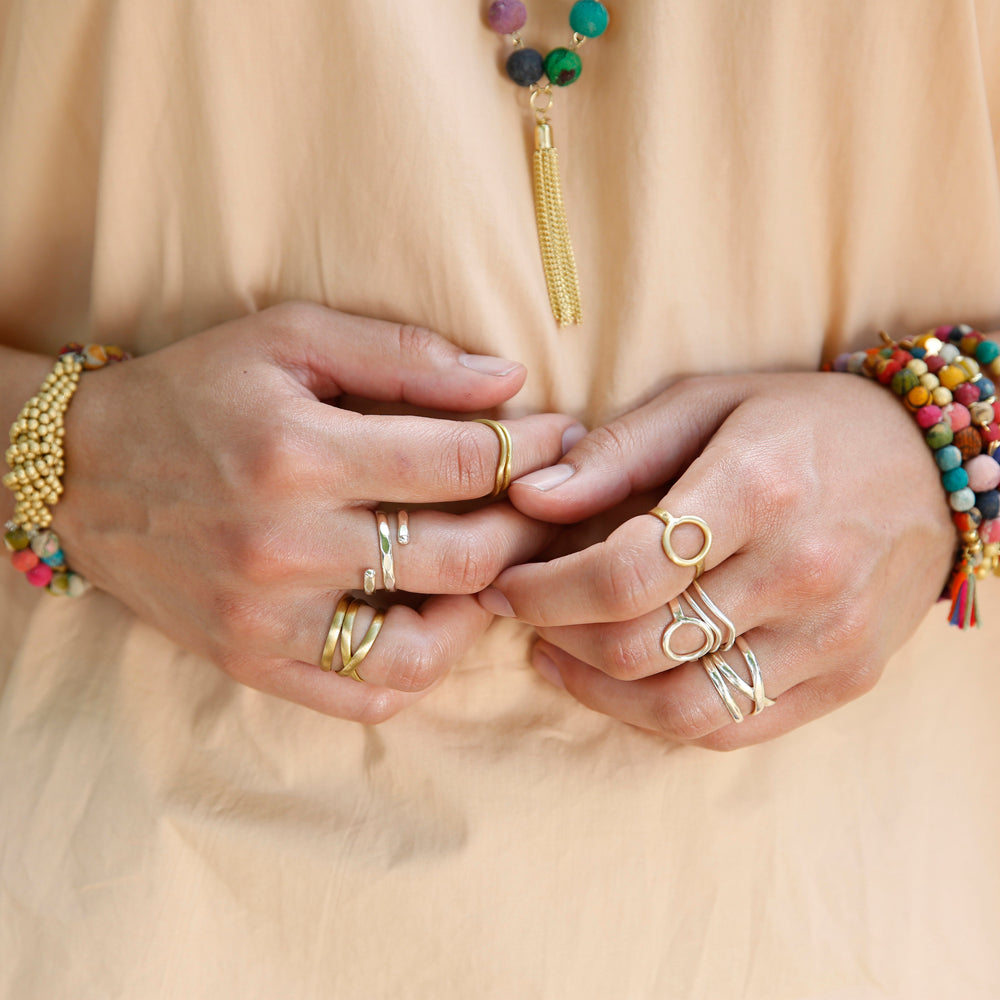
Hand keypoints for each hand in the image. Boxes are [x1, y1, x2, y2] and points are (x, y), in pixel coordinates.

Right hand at [55, 302, 581, 720]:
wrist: (83, 474)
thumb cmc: (194, 393)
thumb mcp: (289, 340)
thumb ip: (404, 356)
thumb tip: (510, 382)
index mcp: (301, 451)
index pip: (464, 461)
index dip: (532, 447)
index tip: (558, 434)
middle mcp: (286, 544)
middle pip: (463, 554)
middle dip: (527, 524)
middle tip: (545, 501)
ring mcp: (268, 619)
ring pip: (426, 646)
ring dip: (485, 609)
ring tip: (497, 568)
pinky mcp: (254, 663)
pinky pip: (367, 697)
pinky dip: (421, 668)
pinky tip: (437, 620)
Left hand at [479, 371, 957, 748]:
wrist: (932, 465)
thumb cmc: (803, 424)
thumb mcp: (709, 403)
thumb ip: (617, 452)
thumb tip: (529, 498)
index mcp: (757, 489)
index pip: (625, 571)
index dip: (545, 589)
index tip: (506, 582)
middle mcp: (800, 572)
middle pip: (640, 644)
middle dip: (554, 634)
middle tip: (521, 612)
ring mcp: (830, 638)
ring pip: (679, 706)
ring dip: (595, 690)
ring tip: (555, 654)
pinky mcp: (846, 679)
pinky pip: (731, 727)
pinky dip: (657, 717)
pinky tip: (621, 683)